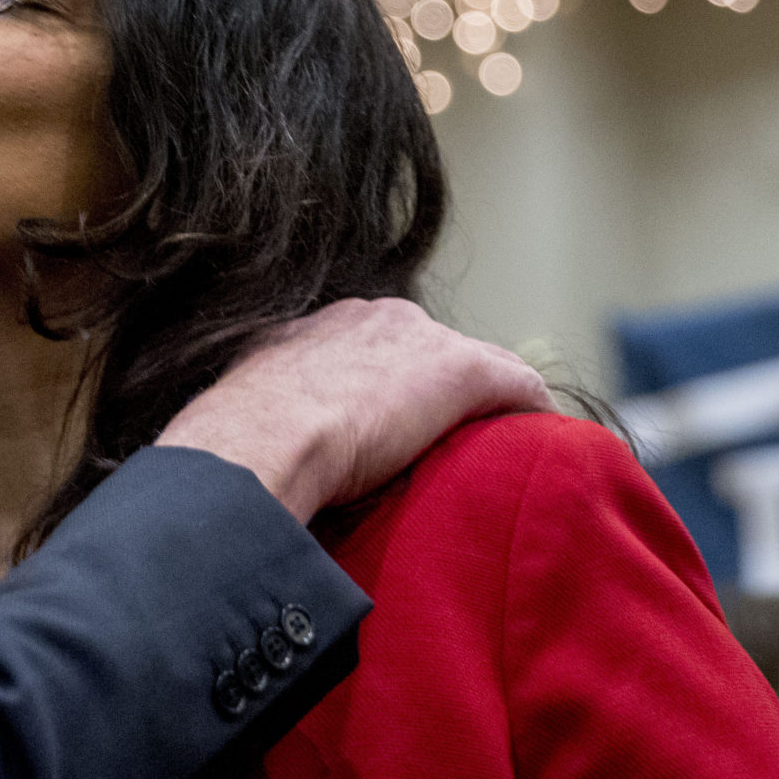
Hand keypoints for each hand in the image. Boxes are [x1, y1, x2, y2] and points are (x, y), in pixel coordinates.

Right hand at [155, 297, 550, 522]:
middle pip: (429, 351)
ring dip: (482, 408)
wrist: (262, 439)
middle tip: (444, 450)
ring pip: (474, 366)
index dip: (391, 393)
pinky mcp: (461, 369)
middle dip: (439, 395)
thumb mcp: (247, 415)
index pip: (375, 350)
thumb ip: (267, 420)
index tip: (394, 433)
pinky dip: (529, 412)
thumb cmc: (239, 445)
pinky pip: (516, 385)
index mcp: (319, 328)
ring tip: (492, 453)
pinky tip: (539, 444)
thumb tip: (258, 461)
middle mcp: (372, 317)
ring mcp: (418, 339)